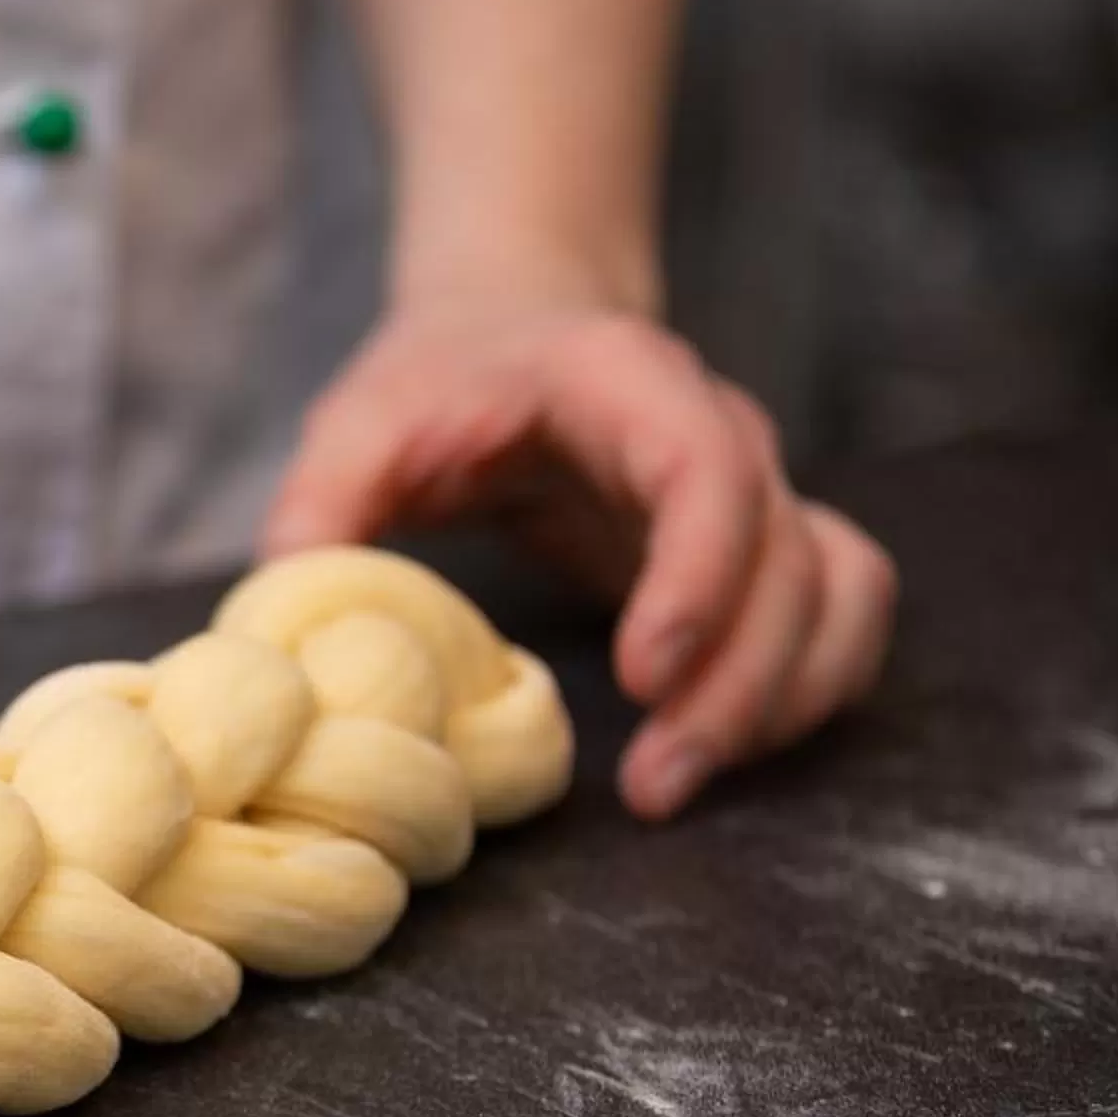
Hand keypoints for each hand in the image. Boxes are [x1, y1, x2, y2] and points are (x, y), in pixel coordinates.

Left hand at [263, 284, 895, 818]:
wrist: (511, 329)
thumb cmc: (436, 380)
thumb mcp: (360, 422)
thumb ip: (320, 509)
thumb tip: (278, 626)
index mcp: (627, 385)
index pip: (708, 473)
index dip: (696, 578)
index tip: (643, 676)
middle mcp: (720, 433)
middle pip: (787, 559)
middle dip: (736, 684)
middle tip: (655, 788)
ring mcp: (758, 491)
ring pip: (835, 593)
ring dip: (780, 700)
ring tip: (677, 787)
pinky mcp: (762, 548)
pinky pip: (839, 615)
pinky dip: (806, 689)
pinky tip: (726, 753)